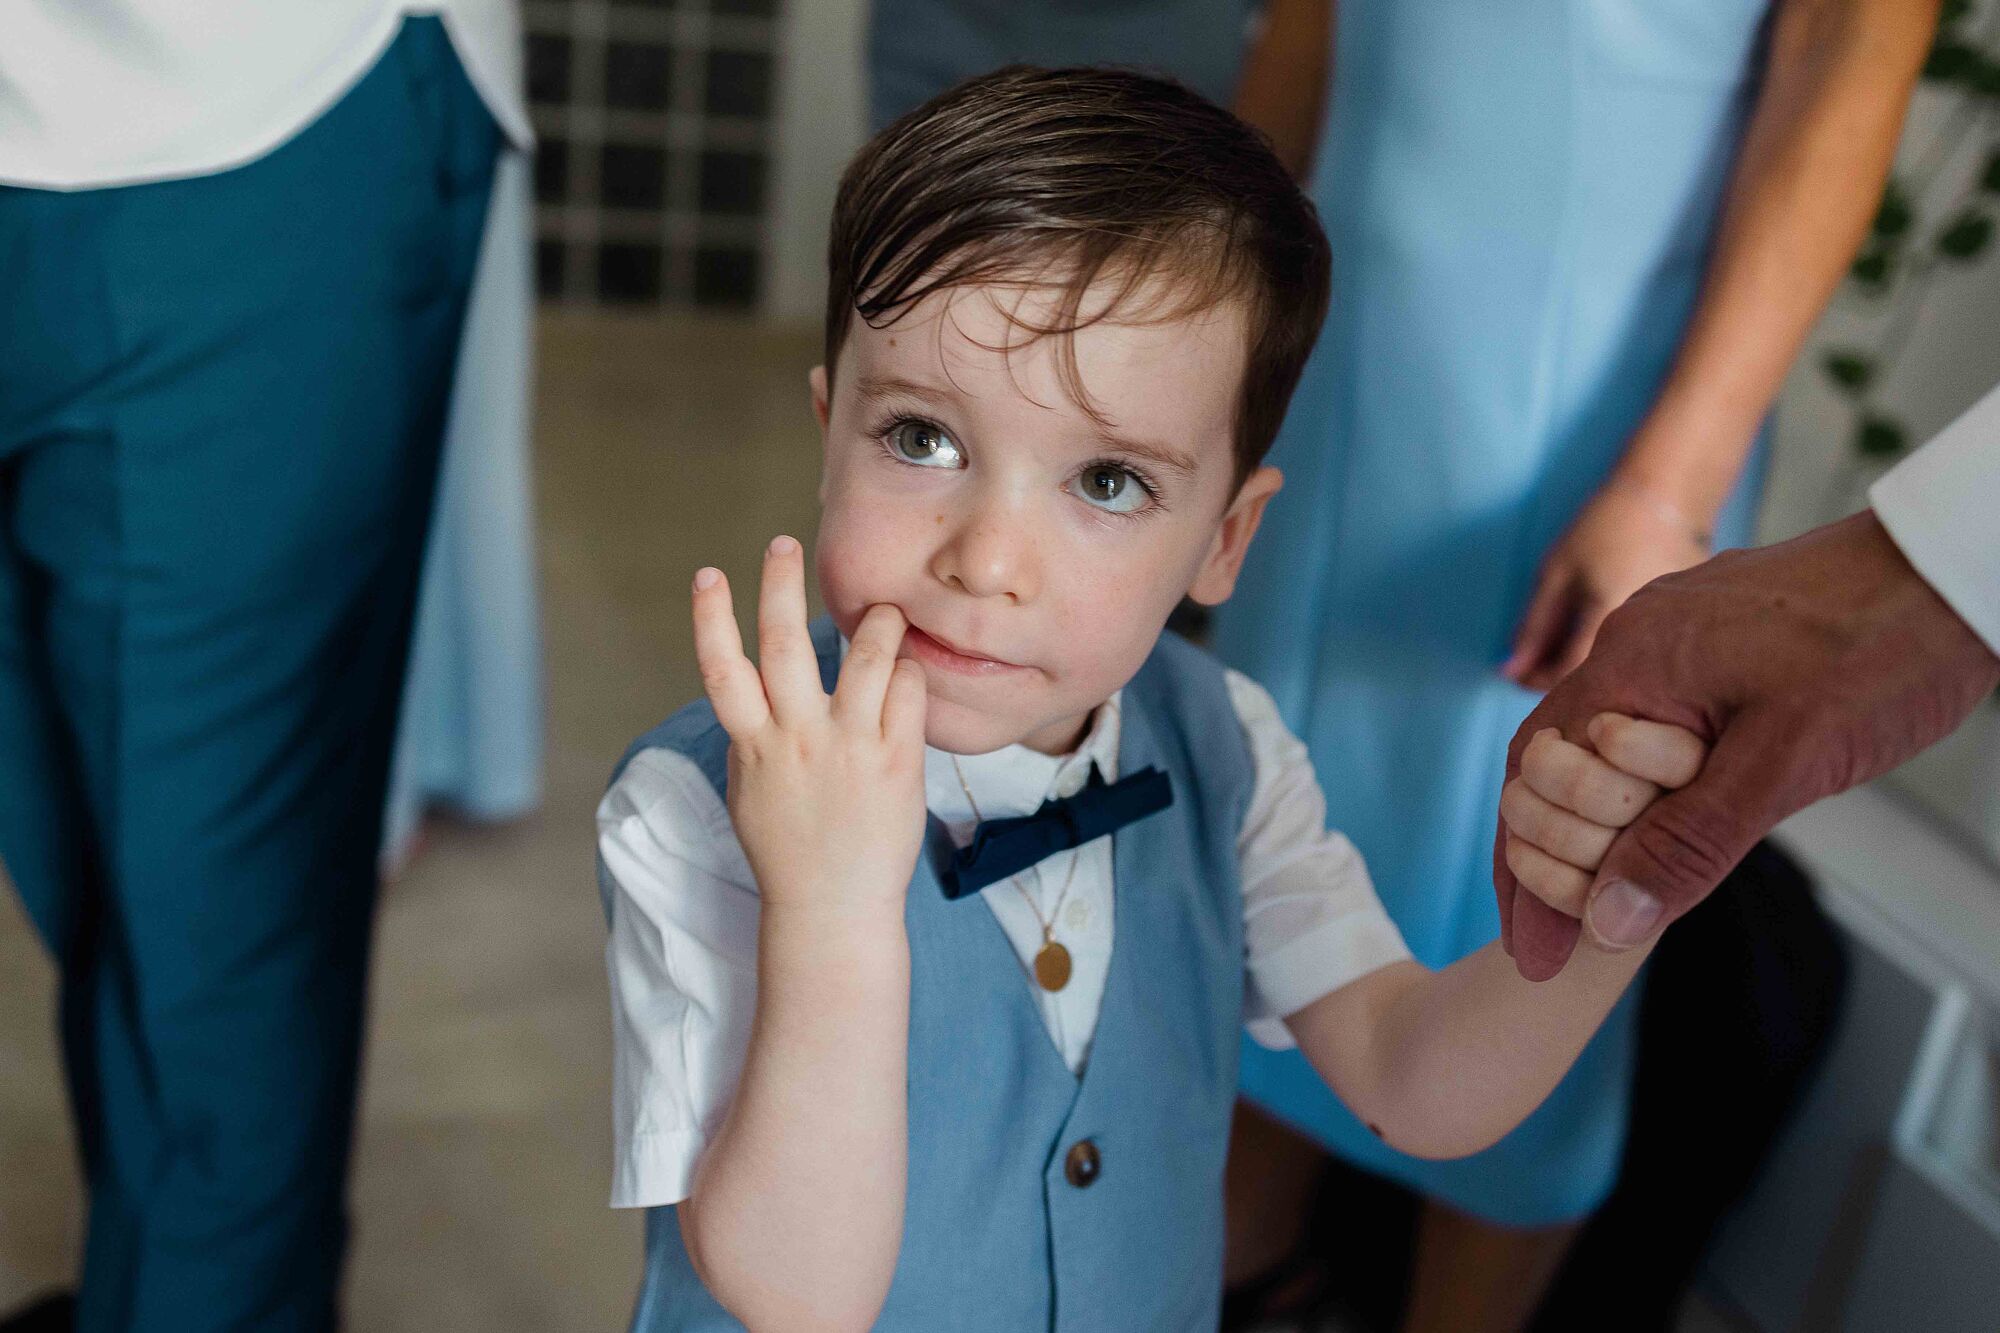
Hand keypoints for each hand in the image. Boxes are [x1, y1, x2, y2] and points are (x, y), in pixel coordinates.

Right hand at [691, 535, 928, 916]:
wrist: (833, 909)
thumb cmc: (788, 851)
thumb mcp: (750, 793)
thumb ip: (753, 738)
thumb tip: (752, 691)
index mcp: (755, 746)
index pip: (722, 670)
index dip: (711, 618)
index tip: (708, 574)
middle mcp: (799, 740)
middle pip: (786, 647)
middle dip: (781, 588)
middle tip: (784, 544)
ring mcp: (850, 749)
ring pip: (864, 661)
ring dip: (875, 624)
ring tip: (883, 610)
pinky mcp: (896, 763)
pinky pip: (907, 694)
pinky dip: (907, 673)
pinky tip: (907, 672)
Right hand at [1496, 511, 1999, 980]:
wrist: (1953, 563)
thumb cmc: (1883, 644)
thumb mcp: (1787, 760)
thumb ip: (1692, 841)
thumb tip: (1608, 921)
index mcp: (1629, 666)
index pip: (1533, 782)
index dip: (1526, 876)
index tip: (1542, 954)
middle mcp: (1632, 646)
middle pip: (1549, 771)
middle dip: (1554, 860)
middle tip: (1578, 935)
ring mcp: (1671, 642)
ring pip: (1598, 752)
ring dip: (1600, 831)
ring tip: (1614, 898)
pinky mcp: (1713, 648)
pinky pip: (1645, 728)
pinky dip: (1640, 792)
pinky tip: (1664, 828)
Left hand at [1503, 480, 1708, 691]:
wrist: (1666, 494)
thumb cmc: (1604, 528)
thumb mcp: (1556, 574)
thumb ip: (1533, 628)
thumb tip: (1508, 671)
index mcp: (1610, 621)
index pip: (1568, 677)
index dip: (1537, 682)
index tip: (1516, 675)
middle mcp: (1647, 635)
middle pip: (1597, 677)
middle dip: (1560, 676)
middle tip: (1536, 659)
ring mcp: (1673, 629)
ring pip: (1622, 666)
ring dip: (1590, 663)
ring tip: (1567, 640)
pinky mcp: (1687, 622)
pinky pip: (1645, 650)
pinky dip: (1620, 647)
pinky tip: (1606, 625)